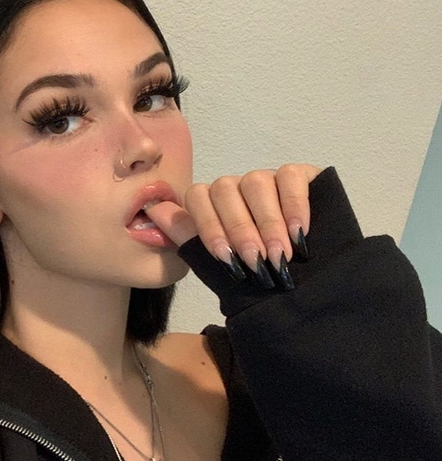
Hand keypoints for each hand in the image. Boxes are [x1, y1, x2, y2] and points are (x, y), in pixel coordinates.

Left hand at [145, 164, 322, 287]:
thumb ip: (187, 235)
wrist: (308, 285)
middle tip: (256, 262)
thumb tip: (152, 210)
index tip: (226, 259)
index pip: (197, 197)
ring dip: (267, 222)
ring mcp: (265, 178)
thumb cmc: (257, 275)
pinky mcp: (298, 175)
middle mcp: (234, 187)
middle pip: (225, 190)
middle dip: (240, 230)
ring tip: (280, 255)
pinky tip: (300, 234)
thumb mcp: (218, 264)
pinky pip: (290, 177)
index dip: (208, 227)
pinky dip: (294, 205)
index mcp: (210, 204)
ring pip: (256, 183)